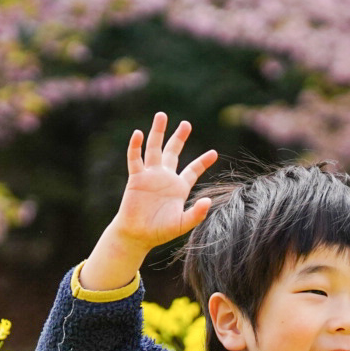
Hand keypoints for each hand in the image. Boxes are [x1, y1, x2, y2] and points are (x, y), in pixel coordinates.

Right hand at [80, 112, 216, 291]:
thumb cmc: (160, 231)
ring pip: (154, 149)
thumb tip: (208, 201)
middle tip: (187, 123)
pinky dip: (135, 146)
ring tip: (161, 115)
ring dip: (157, 132)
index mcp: (179, 187)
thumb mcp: (182, 224)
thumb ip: (196, 214)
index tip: (214, 152)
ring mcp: (150, 176)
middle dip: (179, 137)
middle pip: (173, 152)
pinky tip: (138, 133)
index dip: (203, 162)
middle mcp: (165, 178)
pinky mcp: (136, 178)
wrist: (137, 235)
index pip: (193, 170)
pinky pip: (135, 159)